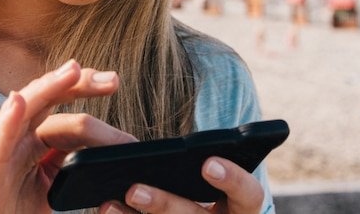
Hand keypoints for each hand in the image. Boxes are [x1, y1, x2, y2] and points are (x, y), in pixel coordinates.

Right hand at [0, 60, 136, 213]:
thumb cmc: (13, 212)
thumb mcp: (53, 184)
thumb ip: (69, 161)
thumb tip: (106, 151)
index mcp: (33, 138)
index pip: (60, 104)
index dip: (84, 90)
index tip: (113, 82)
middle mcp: (16, 135)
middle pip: (47, 97)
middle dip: (78, 83)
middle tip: (111, 79)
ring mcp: (1, 148)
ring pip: (24, 108)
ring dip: (48, 87)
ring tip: (73, 71)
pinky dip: (8, 119)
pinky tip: (19, 101)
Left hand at [100, 157, 264, 213]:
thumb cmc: (211, 203)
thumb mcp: (219, 191)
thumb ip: (206, 170)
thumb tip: (161, 151)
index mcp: (243, 211)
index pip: (250, 195)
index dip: (232, 180)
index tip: (207, 163)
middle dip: (164, 205)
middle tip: (134, 190)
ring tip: (109, 206)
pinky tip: (109, 212)